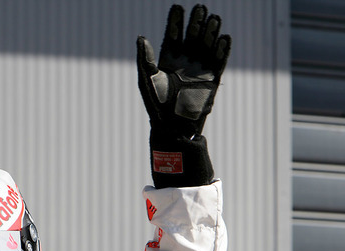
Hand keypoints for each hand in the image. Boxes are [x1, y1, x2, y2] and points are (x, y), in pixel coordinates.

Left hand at [137, 4, 230, 138]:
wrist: (172, 125)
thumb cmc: (156, 104)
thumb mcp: (147, 79)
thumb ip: (145, 59)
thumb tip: (140, 38)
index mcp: (169, 60)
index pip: (174, 36)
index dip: (176, 22)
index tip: (178, 7)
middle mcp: (185, 61)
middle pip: (193, 36)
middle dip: (196, 22)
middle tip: (200, 8)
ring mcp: (199, 68)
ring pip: (207, 45)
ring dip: (211, 32)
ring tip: (214, 18)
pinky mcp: (212, 78)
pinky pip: (219, 60)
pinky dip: (222, 49)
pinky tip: (224, 38)